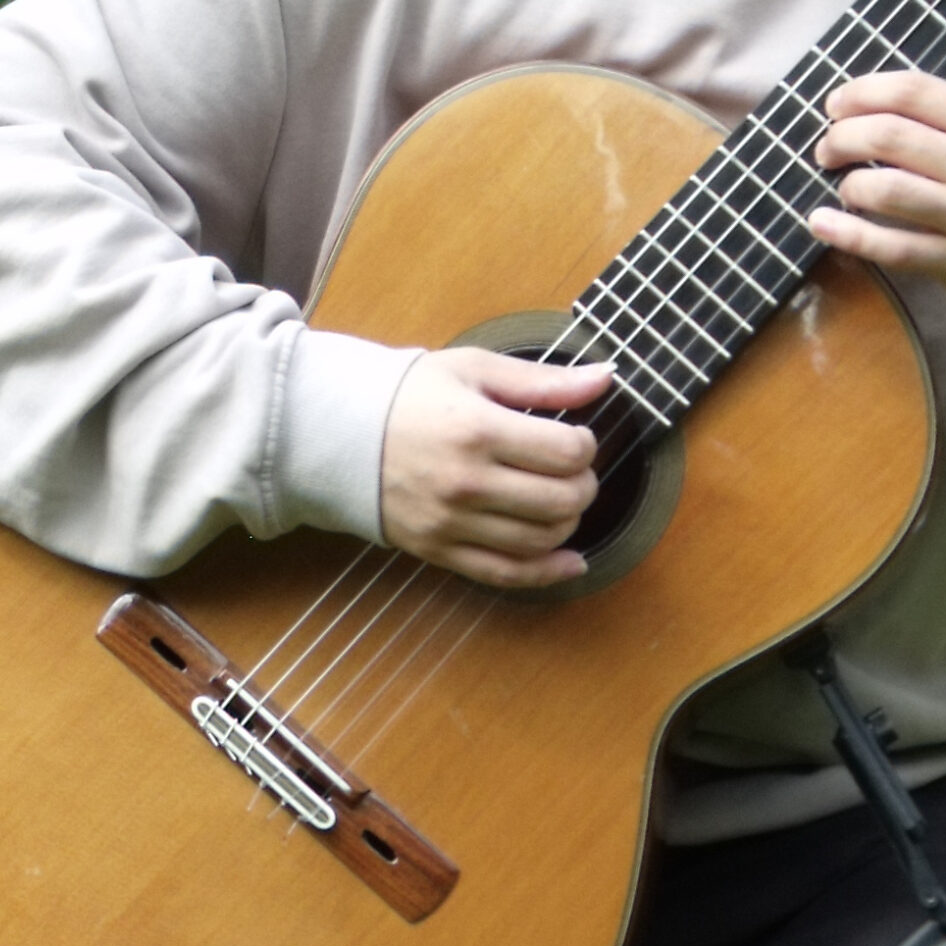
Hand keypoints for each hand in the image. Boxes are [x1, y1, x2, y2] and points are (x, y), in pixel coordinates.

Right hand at [378, 347, 611, 587]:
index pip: (565, 452)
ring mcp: (451, 522)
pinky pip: (505, 574)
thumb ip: (543, 380)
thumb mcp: (475, 370)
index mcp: (477, 430)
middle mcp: (466, 482)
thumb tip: (605, 379)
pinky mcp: (438, 550)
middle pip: (561, 500)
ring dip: (568, 522)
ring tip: (561, 500)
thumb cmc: (411, 395)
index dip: (585, 445)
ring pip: (540, 539)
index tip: (575, 437)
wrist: (339, 433)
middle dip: (584, 484)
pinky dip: (548, 573)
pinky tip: (572, 562)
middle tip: (573, 470)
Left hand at [810, 71, 945, 327]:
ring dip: (847, 182)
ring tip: (845, 183)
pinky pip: (890, 248)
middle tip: (829, 145)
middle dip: (841, 136)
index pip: (914, 91)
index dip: (862, 91)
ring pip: (883, 190)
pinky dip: (848, 234)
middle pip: (887, 135)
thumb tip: (900, 106)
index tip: (839, 101)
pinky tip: (824, 222)